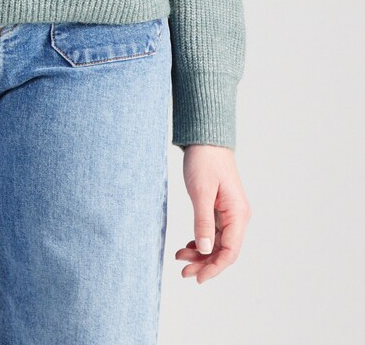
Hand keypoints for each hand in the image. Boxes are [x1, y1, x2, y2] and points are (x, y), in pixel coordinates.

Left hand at [175, 144, 251, 283]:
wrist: (205, 140)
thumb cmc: (205, 161)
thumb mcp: (200, 192)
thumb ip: (202, 221)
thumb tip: (205, 250)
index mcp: (238, 214)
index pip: (230, 251)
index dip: (214, 267)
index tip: (198, 278)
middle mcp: (237, 216)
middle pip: (223, 250)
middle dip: (204, 263)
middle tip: (183, 272)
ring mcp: (229, 213)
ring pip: (217, 242)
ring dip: (200, 253)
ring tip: (180, 257)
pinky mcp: (219, 208)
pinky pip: (212, 232)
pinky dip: (200, 240)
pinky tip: (188, 245)